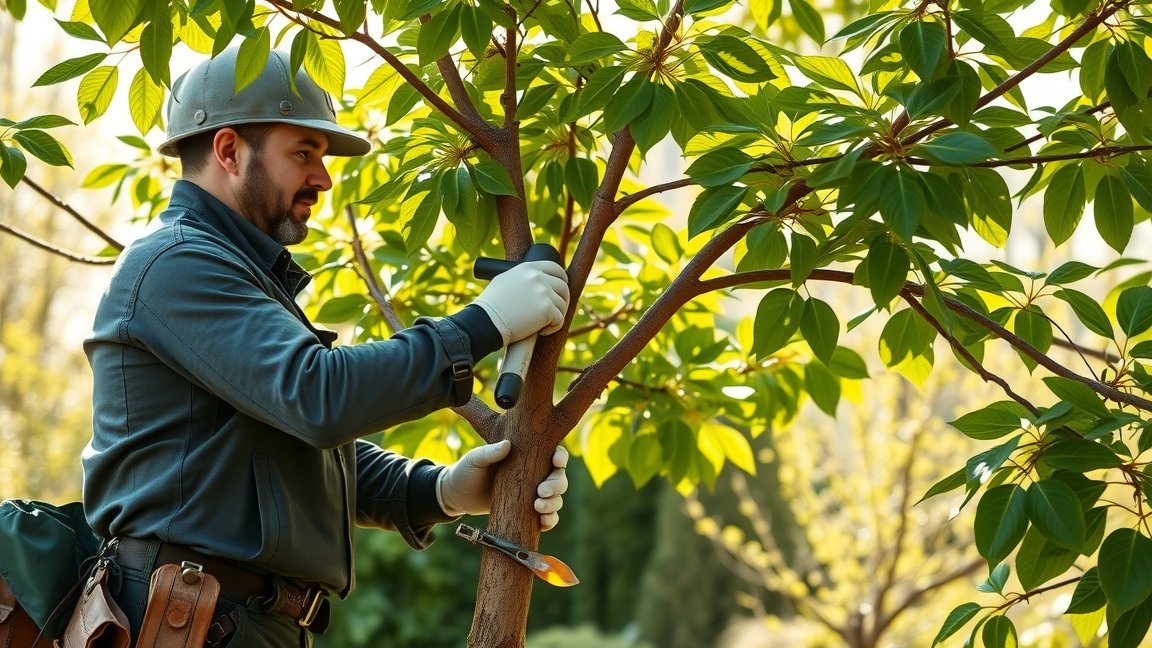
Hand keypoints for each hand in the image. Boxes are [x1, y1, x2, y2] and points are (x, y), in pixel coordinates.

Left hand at [437, 441, 568, 530]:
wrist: (457, 496)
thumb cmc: (466, 471)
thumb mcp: (475, 459)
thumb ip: (489, 452)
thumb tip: (507, 445)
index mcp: (526, 455)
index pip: (552, 453)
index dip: (560, 457)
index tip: (556, 462)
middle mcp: (534, 474)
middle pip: (559, 478)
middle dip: (557, 485)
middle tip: (541, 492)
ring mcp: (532, 494)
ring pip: (556, 499)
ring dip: (554, 504)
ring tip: (538, 507)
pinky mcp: (527, 513)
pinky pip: (548, 517)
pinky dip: (550, 520)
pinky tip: (543, 522)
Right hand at [472, 260, 569, 344]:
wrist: (485, 321)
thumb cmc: (491, 305)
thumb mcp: (504, 280)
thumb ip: (522, 278)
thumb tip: (535, 281)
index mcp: (528, 268)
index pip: (555, 268)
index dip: (561, 280)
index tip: (559, 291)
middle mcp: (538, 277)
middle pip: (563, 286)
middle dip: (563, 300)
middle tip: (555, 311)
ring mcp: (544, 292)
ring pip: (562, 304)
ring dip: (556, 315)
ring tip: (543, 324)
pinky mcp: (547, 309)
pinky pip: (560, 319)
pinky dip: (553, 328)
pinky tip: (541, 331)